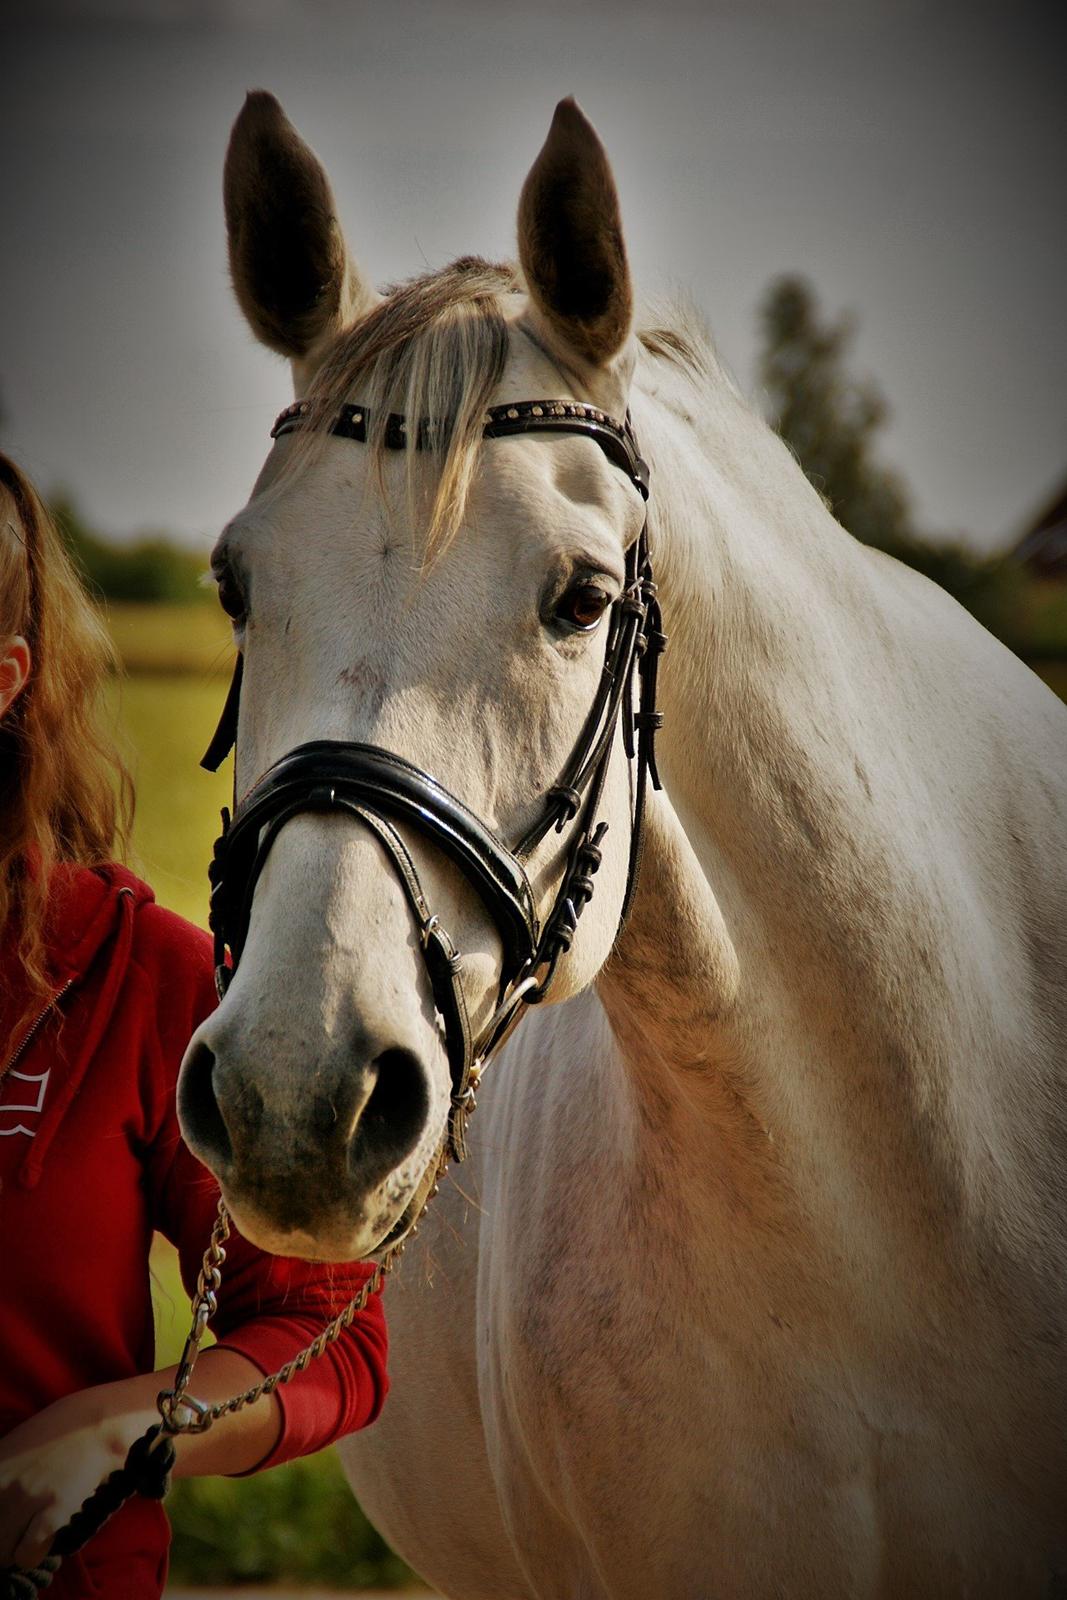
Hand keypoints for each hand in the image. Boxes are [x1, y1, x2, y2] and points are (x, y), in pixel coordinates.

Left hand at [0, 1416, 125, 1569]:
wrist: (99, 1424)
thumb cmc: (58, 1434)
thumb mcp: (13, 1448)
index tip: (6, 1520)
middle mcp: (0, 1483)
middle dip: (2, 1539)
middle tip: (18, 1529)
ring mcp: (25, 1497)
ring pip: (1, 1554)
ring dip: (15, 1549)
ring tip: (32, 1531)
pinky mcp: (51, 1510)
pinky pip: (26, 1556)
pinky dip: (34, 1553)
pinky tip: (46, 1534)